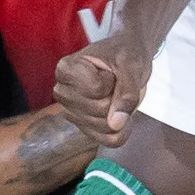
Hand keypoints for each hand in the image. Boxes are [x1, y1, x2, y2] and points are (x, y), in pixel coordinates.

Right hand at [55, 26, 154, 144]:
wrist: (127, 59)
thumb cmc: (125, 55)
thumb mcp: (131, 65)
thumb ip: (127, 92)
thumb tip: (115, 123)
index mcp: (66, 69)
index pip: (96, 89)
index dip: (112, 80)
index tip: (109, 70)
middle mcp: (63, 92)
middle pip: (100, 110)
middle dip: (117, 98)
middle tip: (115, 83)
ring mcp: (72, 112)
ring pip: (105, 127)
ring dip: (120, 112)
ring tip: (115, 94)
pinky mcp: (85, 127)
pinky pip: (109, 140)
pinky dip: (122, 129)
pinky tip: (120, 113)